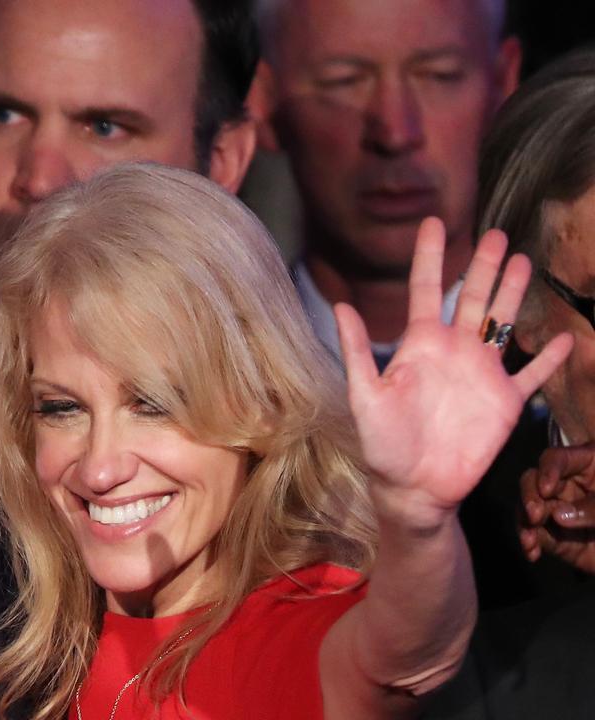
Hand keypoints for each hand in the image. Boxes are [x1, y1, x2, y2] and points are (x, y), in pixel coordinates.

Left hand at [336, 218, 572, 529]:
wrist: (413, 488)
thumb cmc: (383, 444)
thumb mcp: (366, 395)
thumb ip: (358, 351)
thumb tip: (340, 306)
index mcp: (419, 345)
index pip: (426, 290)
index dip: (429, 256)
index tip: (433, 222)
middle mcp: (453, 351)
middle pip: (472, 297)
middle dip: (484, 265)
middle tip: (496, 233)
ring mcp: (482, 373)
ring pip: (503, 323)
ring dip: (514, 294)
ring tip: (525, 261)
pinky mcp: (505, 401)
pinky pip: (532, 374)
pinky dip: (549, 357)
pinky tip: (566, 338)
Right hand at [520, 444, 594, 572]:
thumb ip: (594, 509)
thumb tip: (558, 515)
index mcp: (589, 466)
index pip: (558, 459)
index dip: (548, 471)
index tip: (547, 490)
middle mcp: (567, 485)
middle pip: (534, 481)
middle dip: (530, 497)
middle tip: (534, 515)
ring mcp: (558, 510)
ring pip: (528, 508)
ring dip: (524, 522)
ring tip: (529, 540)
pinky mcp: (554, 535)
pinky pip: (533, 534)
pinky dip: (529, 542)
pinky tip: (532, 551)